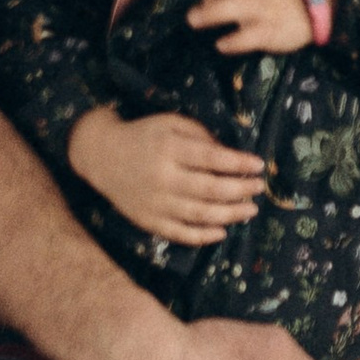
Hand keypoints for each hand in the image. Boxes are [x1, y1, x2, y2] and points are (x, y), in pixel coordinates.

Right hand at [67, 104, 265, 243]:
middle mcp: (163, 178)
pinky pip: (180, 233)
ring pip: (199, 214)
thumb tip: (229, 155)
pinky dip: (203, 236)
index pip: (212, 159)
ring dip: (230, 214)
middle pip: (210, 189)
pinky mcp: (148, 220)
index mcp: (169, 149)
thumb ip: (199, 135)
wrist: (100, 156)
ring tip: (250, 210)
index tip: (259, 165)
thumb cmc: (144, 136)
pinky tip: (221, 232)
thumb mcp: (170, 124)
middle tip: (258, 189)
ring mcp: (155, 203)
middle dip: (240, 190)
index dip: (239, 163)